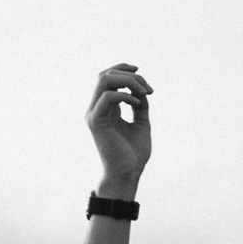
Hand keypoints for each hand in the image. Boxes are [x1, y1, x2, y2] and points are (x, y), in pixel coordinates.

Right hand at [86, 62, 151, 192]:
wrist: (128, 174)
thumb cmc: (134, 154)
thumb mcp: (141, 122)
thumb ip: (140, 104)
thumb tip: (141, 88)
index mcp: (105, 108)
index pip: (107, 77)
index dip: (123, 69)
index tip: (140, 73)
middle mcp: (96, 109)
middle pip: (105, 74)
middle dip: (129, 75)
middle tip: (147, 89)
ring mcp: (94, 114)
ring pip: (104, 80)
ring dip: (127, 81)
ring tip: (144, 93)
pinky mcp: (96, 122)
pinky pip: (107, 97)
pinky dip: (125, 96)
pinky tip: (137, 105)